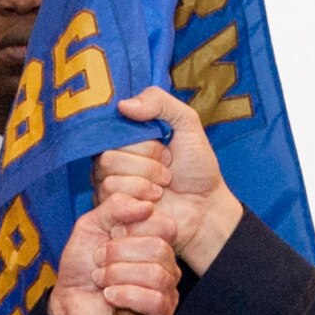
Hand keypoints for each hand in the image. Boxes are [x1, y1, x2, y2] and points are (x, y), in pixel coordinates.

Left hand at [47, 191, 179, 314]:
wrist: (69, 305)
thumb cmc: (83, 267)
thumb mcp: (91, 226)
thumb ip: (115, 206)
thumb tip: (147, 205)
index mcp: (155, 241)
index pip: (164, 225)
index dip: (131, 228)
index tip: (108, 236)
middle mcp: (166, 265)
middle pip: (159, 249)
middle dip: (118, 253)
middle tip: (99, 261)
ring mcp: (167, 292)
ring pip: (156, 275)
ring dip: (117, 275)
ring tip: (100, 280)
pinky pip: (154, 300)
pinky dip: (125, 295)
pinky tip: (109, 297)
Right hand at [94, 88, 243, 275]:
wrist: (205, 206)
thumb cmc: (196, 167)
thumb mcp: (187, 123)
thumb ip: (160, 102)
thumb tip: (123, 105)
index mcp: (124, 138)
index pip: (113, 132)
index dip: (143, 142)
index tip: (166, 147)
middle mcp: (111, 160)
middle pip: (109, 157)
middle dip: (148, 164)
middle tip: (168, 171)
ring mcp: (109, 187)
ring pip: (110, 179)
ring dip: (146, 183)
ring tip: (163, 187)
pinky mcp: (113, 212)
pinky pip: (114, 201)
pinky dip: (142, 201)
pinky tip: (154, 204)